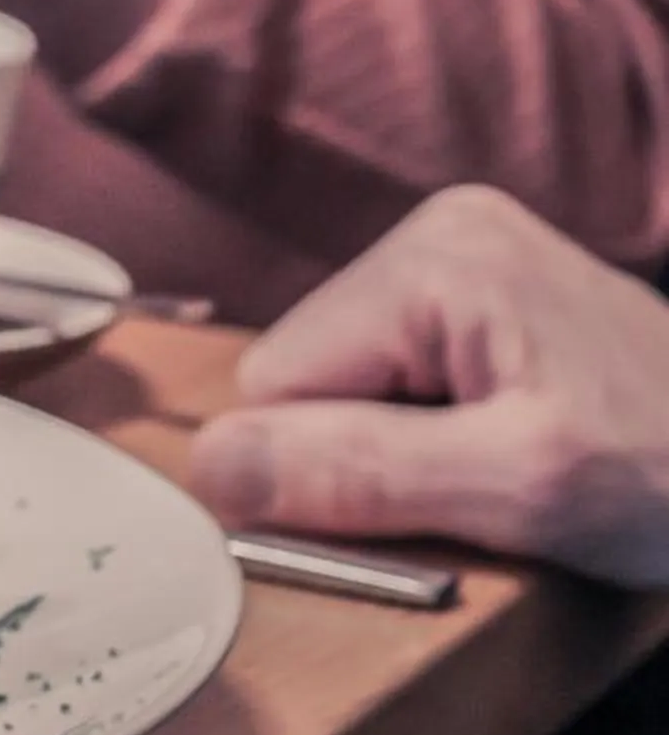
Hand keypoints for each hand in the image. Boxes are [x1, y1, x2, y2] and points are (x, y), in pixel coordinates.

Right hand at [190, 187, 668, 586]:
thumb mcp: (522, 494)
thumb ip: (361, 473)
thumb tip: (212, 466)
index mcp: (434, 257)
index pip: (277, 388)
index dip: (334, 471)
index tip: (437, 502)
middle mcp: (438, 232)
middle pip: (307, 380)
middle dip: (372, 455)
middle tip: (488, 488)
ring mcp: (465, 255)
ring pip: (343, 386)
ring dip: (406, 450)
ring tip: (514, 467)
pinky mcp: (488, 292)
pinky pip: (393, 377)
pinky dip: (437, 432)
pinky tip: (514, 443)